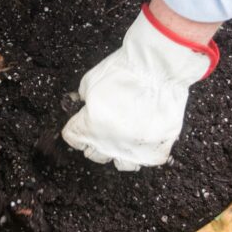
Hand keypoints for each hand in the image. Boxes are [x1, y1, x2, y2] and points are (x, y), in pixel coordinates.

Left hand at [61, 1, 219, 170]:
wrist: (158, 67)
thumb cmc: (124, 70)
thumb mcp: (90, 80)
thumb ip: (82, 99)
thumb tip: (80, 106)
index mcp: (89, 126)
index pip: (72, 139)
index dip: (75, 129)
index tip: (80, 125)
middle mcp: (110, 143)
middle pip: (93, 154)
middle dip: (94, 141)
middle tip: (101, 128)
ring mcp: (134, 149)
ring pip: (120, 164)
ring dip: (118, 152)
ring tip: (122, 139)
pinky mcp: (157, 149)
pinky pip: (146, 160)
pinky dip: (144, 151)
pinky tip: (143, 138)